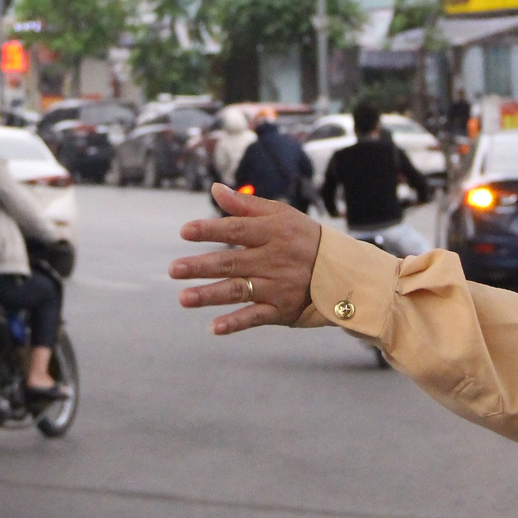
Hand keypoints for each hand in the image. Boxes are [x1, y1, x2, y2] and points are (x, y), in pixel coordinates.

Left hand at [171, 185, 323, 333]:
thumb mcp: (282, 215)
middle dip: (200, 267)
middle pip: (231, 263)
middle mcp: (274, 259)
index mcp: (273, 232)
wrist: (344, 273)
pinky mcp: (282, 310)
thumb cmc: (305, 238)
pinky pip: (255, 317)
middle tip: (174, 269)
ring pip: (238, 290)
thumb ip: (246, 205)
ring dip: (210, 295)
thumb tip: (215, 189)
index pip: (236, 230)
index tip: (185, 232)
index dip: (210, 230)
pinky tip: (213, 327)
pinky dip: (235, 323)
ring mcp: (277, 287)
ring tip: (183, 298)